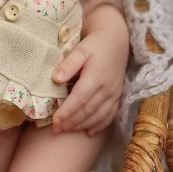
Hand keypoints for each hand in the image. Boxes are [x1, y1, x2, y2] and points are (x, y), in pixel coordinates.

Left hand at [50, 5, 129, 135]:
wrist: (116, 39)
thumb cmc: (95, 43)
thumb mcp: (80, 49)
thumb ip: (69, 63)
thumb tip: (56, 79)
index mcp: (96, 77)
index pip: (79, 100)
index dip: (67, 112)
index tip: (54, 121)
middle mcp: (107, 89)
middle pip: (88, 111)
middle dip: (71, 122)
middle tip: (56, 129)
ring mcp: (114, 94)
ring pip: (98, 115)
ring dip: (82, 125)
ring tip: (67, 130)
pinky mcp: (118, 96)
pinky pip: (110, 115)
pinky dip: (99, 125)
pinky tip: (89, 132)